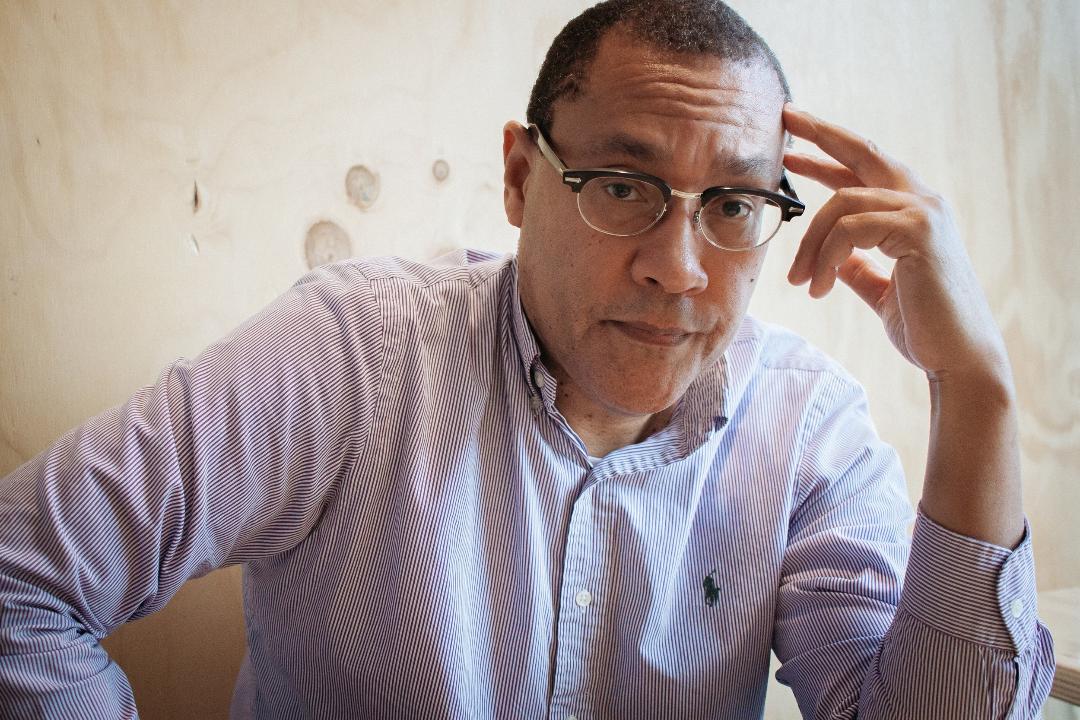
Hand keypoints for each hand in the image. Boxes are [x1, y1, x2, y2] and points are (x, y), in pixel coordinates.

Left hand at [782, 105, 1008, 382]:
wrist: (958, 358)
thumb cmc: (925, 327)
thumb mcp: (880, 290)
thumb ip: (857, 268)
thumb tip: (830, 258)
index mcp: (913, 211)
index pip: (865, 169)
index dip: (828, 154)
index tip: (792, 146)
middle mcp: (923, 200)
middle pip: (864, 151)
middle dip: (821, 134)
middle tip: (785, 116)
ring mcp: (925, 211)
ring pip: (842, 203)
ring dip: (809, 244)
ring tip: (798, 281)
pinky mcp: (920, 230)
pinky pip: (850, 229)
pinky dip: (824, 258)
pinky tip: (816, 288)